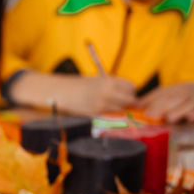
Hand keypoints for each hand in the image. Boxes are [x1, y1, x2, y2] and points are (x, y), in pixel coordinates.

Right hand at [10, 73, 137, 115]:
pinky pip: (109, 114)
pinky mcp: (96, 112)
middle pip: (130, 99)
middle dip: (128, 101)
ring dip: (118, 108)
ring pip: (121, 108)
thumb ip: (112, 85)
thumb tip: (126, 92)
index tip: (126, 93)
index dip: (130, 91)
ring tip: (109, 105)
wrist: (62, 91)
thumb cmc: (79, 84)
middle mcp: (109, 92)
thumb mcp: (98, 80)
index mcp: (110, 81)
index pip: (132, 87)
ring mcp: (103, 103)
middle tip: (123, 102)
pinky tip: (101, 108)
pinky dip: (108, 112)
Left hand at [138, 82, 193, 122]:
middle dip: (166, 108)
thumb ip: (148, 101)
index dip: (156, 104)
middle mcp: (186, 94)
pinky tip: (192, 118)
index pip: (164, 96)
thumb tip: (131, 106)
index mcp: (173, 90)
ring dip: (181, 111)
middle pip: (176, 100)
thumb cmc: (177, 97)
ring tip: (171, 118)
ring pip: (190, 104)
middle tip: (156, 116)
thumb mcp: (162, 95)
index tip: (147, 113)